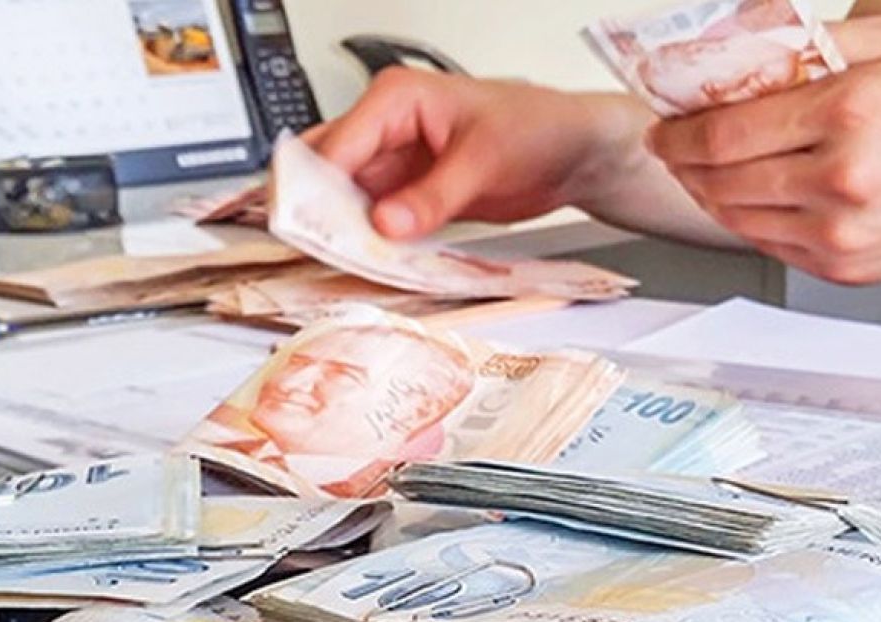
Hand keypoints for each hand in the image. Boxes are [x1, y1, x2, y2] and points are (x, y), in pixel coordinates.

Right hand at [306, 68, 641, 239]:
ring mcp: (397, 165)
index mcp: (396, 99)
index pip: (335, 146)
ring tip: (342, 263)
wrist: (574, 152)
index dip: (314, 190)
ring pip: (347, 201)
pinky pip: (376, 221)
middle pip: (328, 172)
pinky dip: (371, 243)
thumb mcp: (484, 161)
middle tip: (315, 251)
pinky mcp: (411, 195)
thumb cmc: (538, 127)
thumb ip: (433, 196)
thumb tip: (387, 223)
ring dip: (344, 233)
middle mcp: (387, 128)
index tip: (307, 230)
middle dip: (317, 212)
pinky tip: (370, 264)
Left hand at [646, 17, 880, 284]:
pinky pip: (766, 244)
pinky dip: (743, 220)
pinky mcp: (843, 268)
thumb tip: (750, 48)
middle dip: (680, 162)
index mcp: (851, 116)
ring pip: (735, 217)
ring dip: (704, 193)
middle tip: (671, 147)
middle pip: (718, 178)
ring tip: (700, 171)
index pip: (726, 132)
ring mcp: (839, 235)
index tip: (664, 126)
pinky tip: (745, 198)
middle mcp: (840, 181)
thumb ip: (819, 45)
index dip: (678, 132)